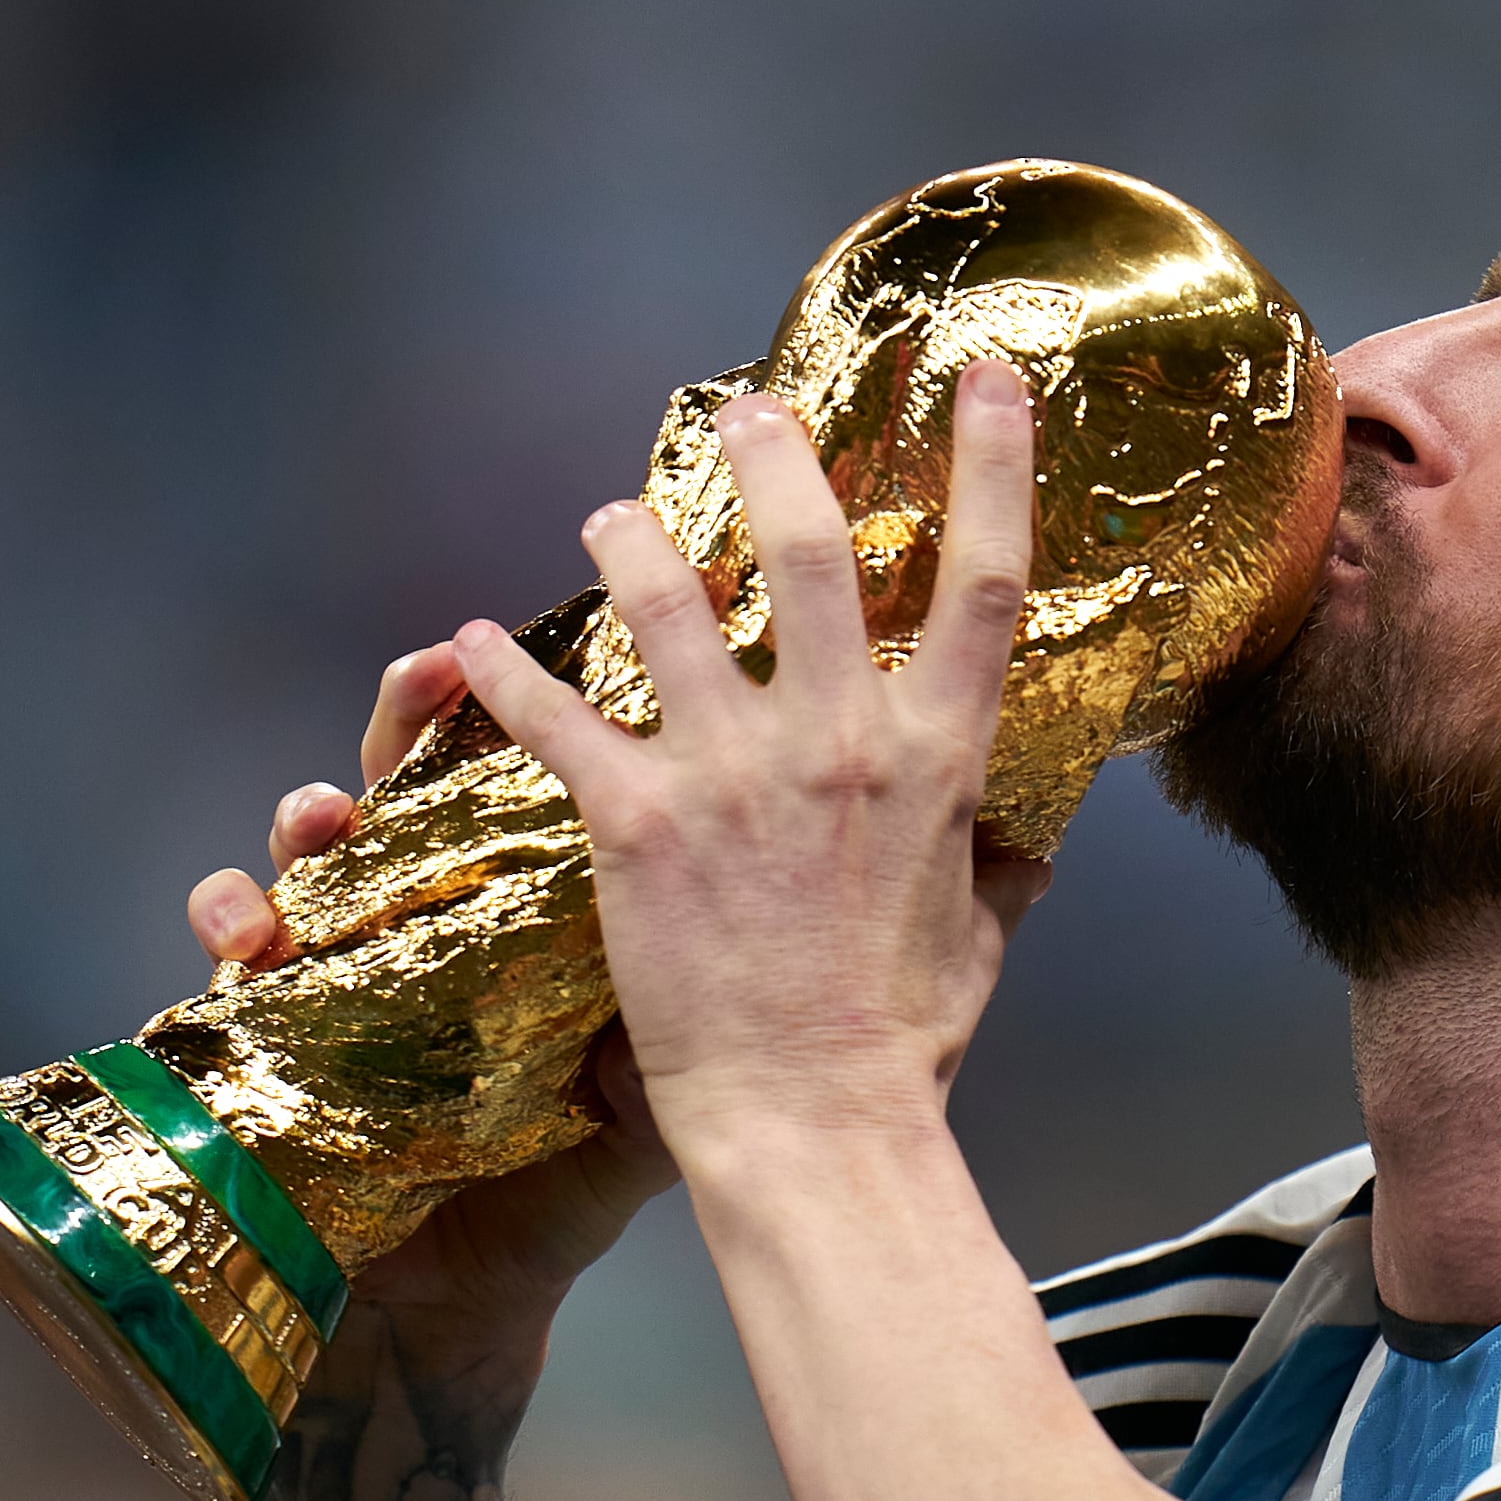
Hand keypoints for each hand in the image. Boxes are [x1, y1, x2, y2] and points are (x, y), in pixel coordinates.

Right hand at [183, 645, 678, 1358]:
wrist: (464, 1299)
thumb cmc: (559, 1182)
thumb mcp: (648, 1097)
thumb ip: (702, 1014)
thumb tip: (791, 948)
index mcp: (526, 903)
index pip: (528, 776)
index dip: (538, 707)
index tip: (572, 656)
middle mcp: (430, 905)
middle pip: (418, 773)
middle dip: (415, 712)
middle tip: (435, 670)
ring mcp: (342, 949)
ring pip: (314, 838)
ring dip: (311, 808)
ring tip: (325, 810)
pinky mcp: (269, 1012)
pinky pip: (228, 940)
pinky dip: (228, 914)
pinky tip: (247, 928)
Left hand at [450, 362, 1050, 1171]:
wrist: (813, 1125)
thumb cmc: (900, 1047)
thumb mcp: (980, 939)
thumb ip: (999, 870)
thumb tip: (1032, 843)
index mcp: (937, 759)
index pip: (982, 580)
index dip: (992, 463)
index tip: (984, 375)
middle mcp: (843, 743)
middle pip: (809, 550)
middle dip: (773, 458)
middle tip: (740, 409)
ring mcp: (737, 775)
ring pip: (669, 603)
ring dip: (630, 540)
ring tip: (607, 513)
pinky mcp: (639, 824)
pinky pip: (557, 719)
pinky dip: (503, 675)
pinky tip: (467, 645)